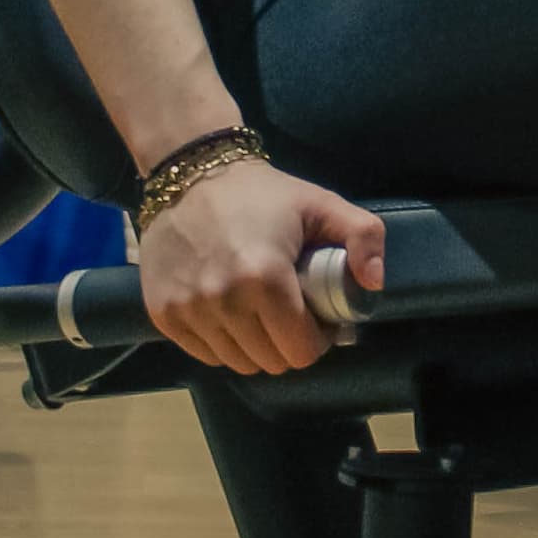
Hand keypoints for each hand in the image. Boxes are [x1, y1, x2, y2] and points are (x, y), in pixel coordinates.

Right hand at [137, 157, 386, 373]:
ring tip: (262, 312)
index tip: (318, 318)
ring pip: (237, 363)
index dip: (318, 339)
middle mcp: (222, 301)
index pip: (301, 351)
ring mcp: (188, 310)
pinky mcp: (162, 314)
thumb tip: (375, 283)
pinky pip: (205, 354)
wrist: (191, 174)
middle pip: (270, 363)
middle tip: (292, 313)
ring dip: (256, 347)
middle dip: (289, 344)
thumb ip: (363, 237)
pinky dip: (223, 343)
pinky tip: (231, 312)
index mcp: (265, 278)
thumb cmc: (263, 194)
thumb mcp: (322, 204)